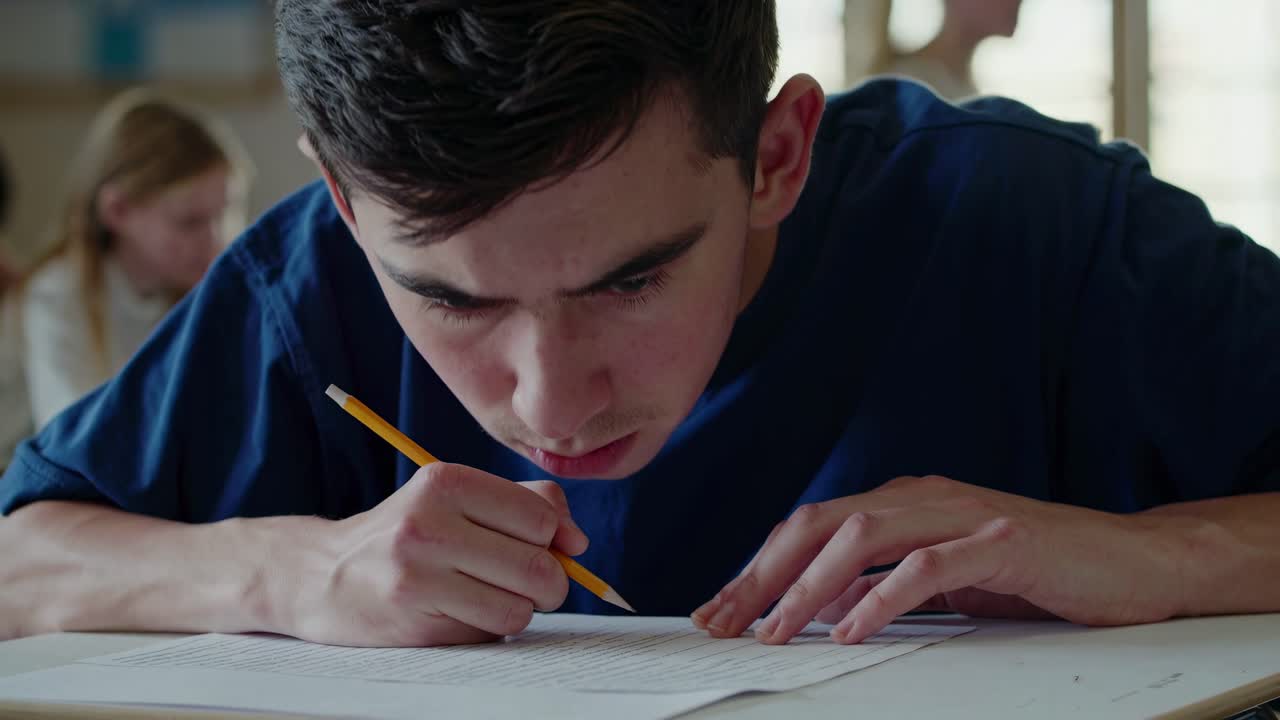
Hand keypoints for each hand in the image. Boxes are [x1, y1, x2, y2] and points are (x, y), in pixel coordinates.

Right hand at [291, 463, 586, 646]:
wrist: (323, 575)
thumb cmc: (407, 533)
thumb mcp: (457, 497)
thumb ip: (526, 505)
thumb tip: (578, 542)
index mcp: (445, 481)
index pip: (541, 516)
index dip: (555, 539)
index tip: (541, 547)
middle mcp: (428, 524)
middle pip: (538, 566)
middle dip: (549, 583)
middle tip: (530, 583)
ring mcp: (418, 576)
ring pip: (519, 607)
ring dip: (519, 609)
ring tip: (488, 595)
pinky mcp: (414, 623)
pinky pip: (490, 634)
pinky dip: (490, 629)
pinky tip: (461, 613)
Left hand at [692, 475, 1188, 644]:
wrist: (1133, 560)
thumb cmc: (1038, 569)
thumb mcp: (947, 576)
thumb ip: (889, 580)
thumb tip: (826, 607)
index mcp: (904, 503)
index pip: (811, 527)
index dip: (759, 566)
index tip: (721, 608)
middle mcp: (924, 498)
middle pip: (819, 524)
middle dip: (764, 573)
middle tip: (726, 621)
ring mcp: (963, 515)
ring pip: (862, 536)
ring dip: (809, 586)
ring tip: (777, 630)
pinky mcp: (1003, 541)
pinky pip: (928, 567)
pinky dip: (883, 597)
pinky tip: (853, 628)